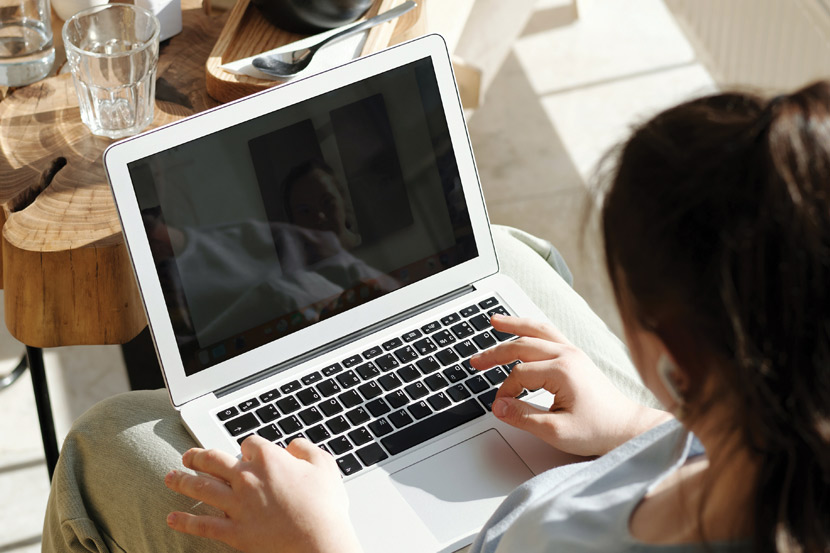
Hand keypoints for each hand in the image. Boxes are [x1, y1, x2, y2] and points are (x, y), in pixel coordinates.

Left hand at [164, 437, 362, 552]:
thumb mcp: (325, 467)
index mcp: (269, 460)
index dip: (247, 447)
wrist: (318, 544)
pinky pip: (203, 525)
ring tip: (171, 477)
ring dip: (183, 481)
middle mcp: (247, 479)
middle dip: (199, 456)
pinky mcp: (234, 532)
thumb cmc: (325, 508)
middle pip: (214, 460)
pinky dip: (185, 521)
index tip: (246, 452)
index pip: (248, 444)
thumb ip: (306, 450)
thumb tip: (294, 445)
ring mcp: (237, 506)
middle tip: (189, 456)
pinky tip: (172, 517)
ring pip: (202, 488)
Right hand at [471, 315, 670, 456]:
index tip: (501, 407)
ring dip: (514, 325)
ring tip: (494, 321)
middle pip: (522, 346)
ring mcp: (573, 352)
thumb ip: (523, 417)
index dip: (505, 391)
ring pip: (537, 330)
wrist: (626, 428)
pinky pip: (550, 333)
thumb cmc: (598, 430)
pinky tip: (522, 327)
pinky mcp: (576, 356)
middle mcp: (567, 355)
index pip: (519, 375)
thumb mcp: (556, 431)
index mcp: (562, 371)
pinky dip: (532, 327)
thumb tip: (498, 407)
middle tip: (475, 361)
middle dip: (495, 353)